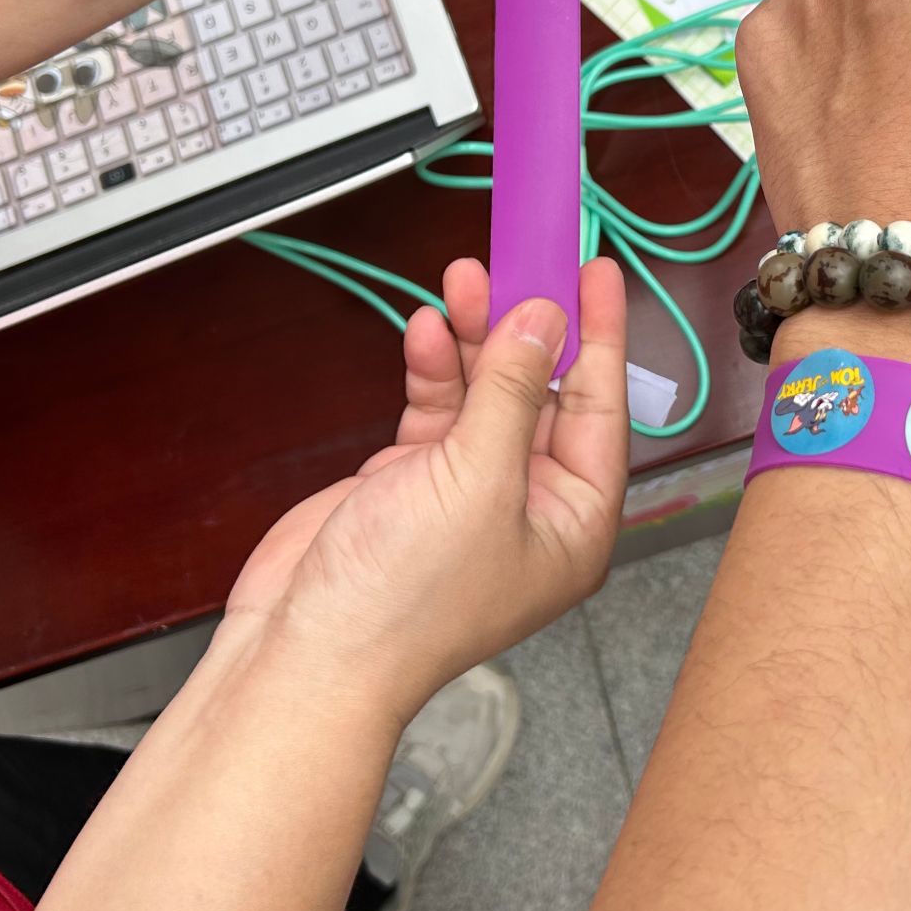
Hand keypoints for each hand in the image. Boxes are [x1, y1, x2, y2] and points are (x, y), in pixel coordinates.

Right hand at [225, 259, 628, 720]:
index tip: (594, 271)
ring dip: (475, 336)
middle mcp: (530, 503)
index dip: (599, 335)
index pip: (602, 407)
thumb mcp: (477, 479)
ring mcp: (469, 490)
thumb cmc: (405, 602)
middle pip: (543, 391)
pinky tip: (426, 330)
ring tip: (463, 278)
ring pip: (487, 391)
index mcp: (575, 520)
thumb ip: (513, 391)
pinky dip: (434, 367)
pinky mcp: (413, 482)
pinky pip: (438, 407)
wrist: (308, 652)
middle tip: (520, 259)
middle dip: (527, 326)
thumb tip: (545, 321)